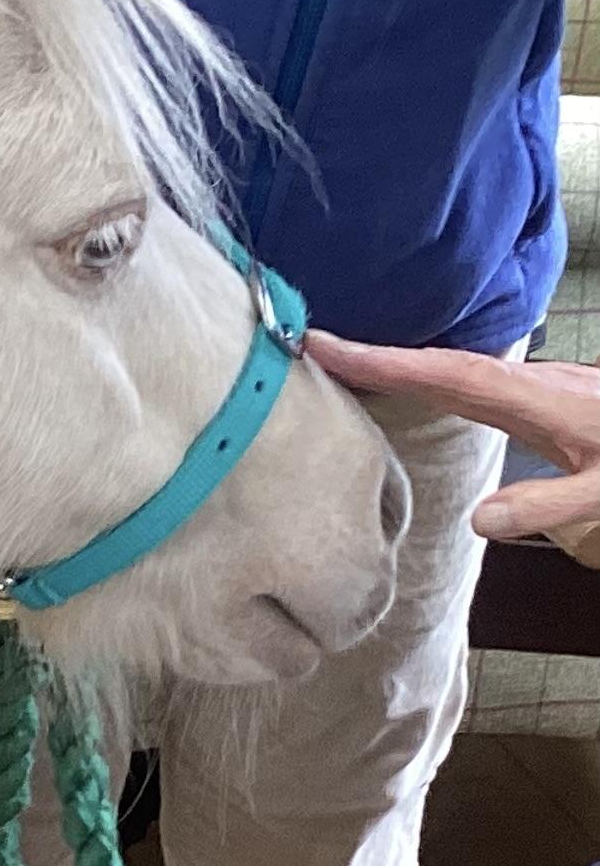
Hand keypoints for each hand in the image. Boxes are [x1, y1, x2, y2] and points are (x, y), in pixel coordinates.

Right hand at [306, 331, 599, 548]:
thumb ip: (547, 503)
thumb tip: (475, 519)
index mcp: (539, 400)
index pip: (443, 374)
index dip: (381, 361)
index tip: (322, 346)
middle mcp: (534, 385)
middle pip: (440, 364)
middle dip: (376, 356)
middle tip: (311, 349)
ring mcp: (544, 390)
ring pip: (459, 370)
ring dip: (405, 366)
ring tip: (349, 369)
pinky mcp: (553, 401)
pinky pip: (477, 384)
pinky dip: (435, 381)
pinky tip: (423, 391)